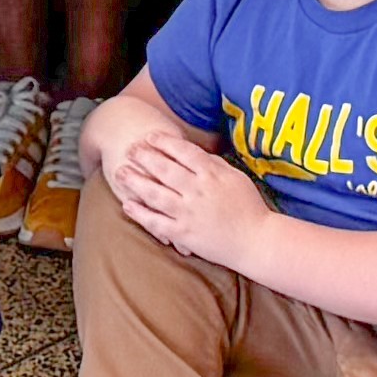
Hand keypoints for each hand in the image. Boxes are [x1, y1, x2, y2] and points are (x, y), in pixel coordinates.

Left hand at [102, 131, 267, 265]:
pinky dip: (140, 213)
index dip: (164, 142)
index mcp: (212, 175)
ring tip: (120, 172)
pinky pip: (156, 222)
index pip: (184, 152)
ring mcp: (188, 213)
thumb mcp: (235, 177)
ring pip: (155, 194)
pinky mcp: (183, 234)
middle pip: (164, 170)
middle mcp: (197, 192)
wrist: (256, 241)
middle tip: (129, 148)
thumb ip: (214, 164)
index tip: (150, 135)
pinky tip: (127, 205)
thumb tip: (194, 152)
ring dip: (135, 182)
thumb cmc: (249, 207)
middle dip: (144, 157)